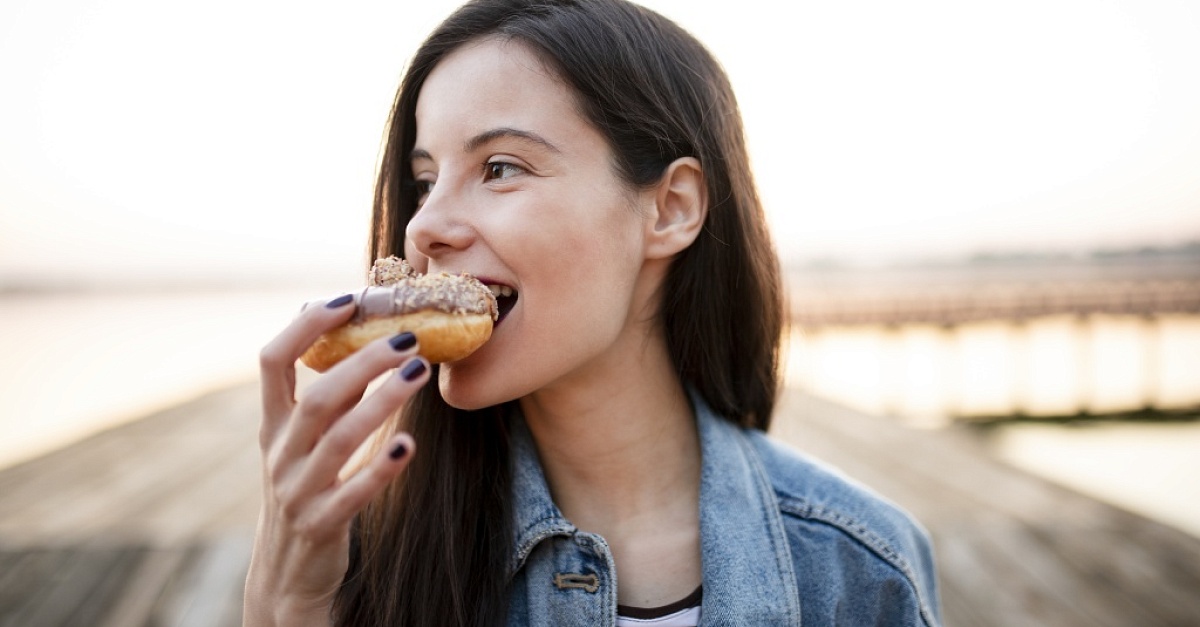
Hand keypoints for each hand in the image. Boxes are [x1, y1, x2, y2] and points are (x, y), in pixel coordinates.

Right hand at [243, 294, 429, 624]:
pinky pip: (352, 493)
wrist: (287, 574)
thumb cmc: (305, 489)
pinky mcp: (321, 525)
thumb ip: (329, 396)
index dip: (305, 326)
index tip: (346, 299)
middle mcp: (280, 453)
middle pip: (317, 397)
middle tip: (408, 336)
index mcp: (273, 425)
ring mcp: (297, 491)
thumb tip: (358, 339)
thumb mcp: (306, 442)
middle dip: (362, 360)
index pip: (272, 361)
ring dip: (383, 401)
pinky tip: (411, 444)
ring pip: (338, 439)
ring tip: (420, 371)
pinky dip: (381, 468)